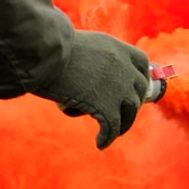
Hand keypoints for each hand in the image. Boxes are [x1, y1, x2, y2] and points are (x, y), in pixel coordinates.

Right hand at [38, 30, 152, 148]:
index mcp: (118, 49)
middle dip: (132, 103)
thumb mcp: (80, 45)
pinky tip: (100, 143)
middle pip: (138, 91)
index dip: (139, 77)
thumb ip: (92, 56)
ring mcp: (118, 88)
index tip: (133, 88)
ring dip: (122, 124)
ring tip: (110, 132)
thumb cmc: (52, 48)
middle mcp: (124, 68)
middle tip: (120, 113)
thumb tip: (87, 68)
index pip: (142, 63)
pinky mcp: (106, 107)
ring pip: (129, 112)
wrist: (46, 55)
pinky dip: (107, 138)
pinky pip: (112, 128)